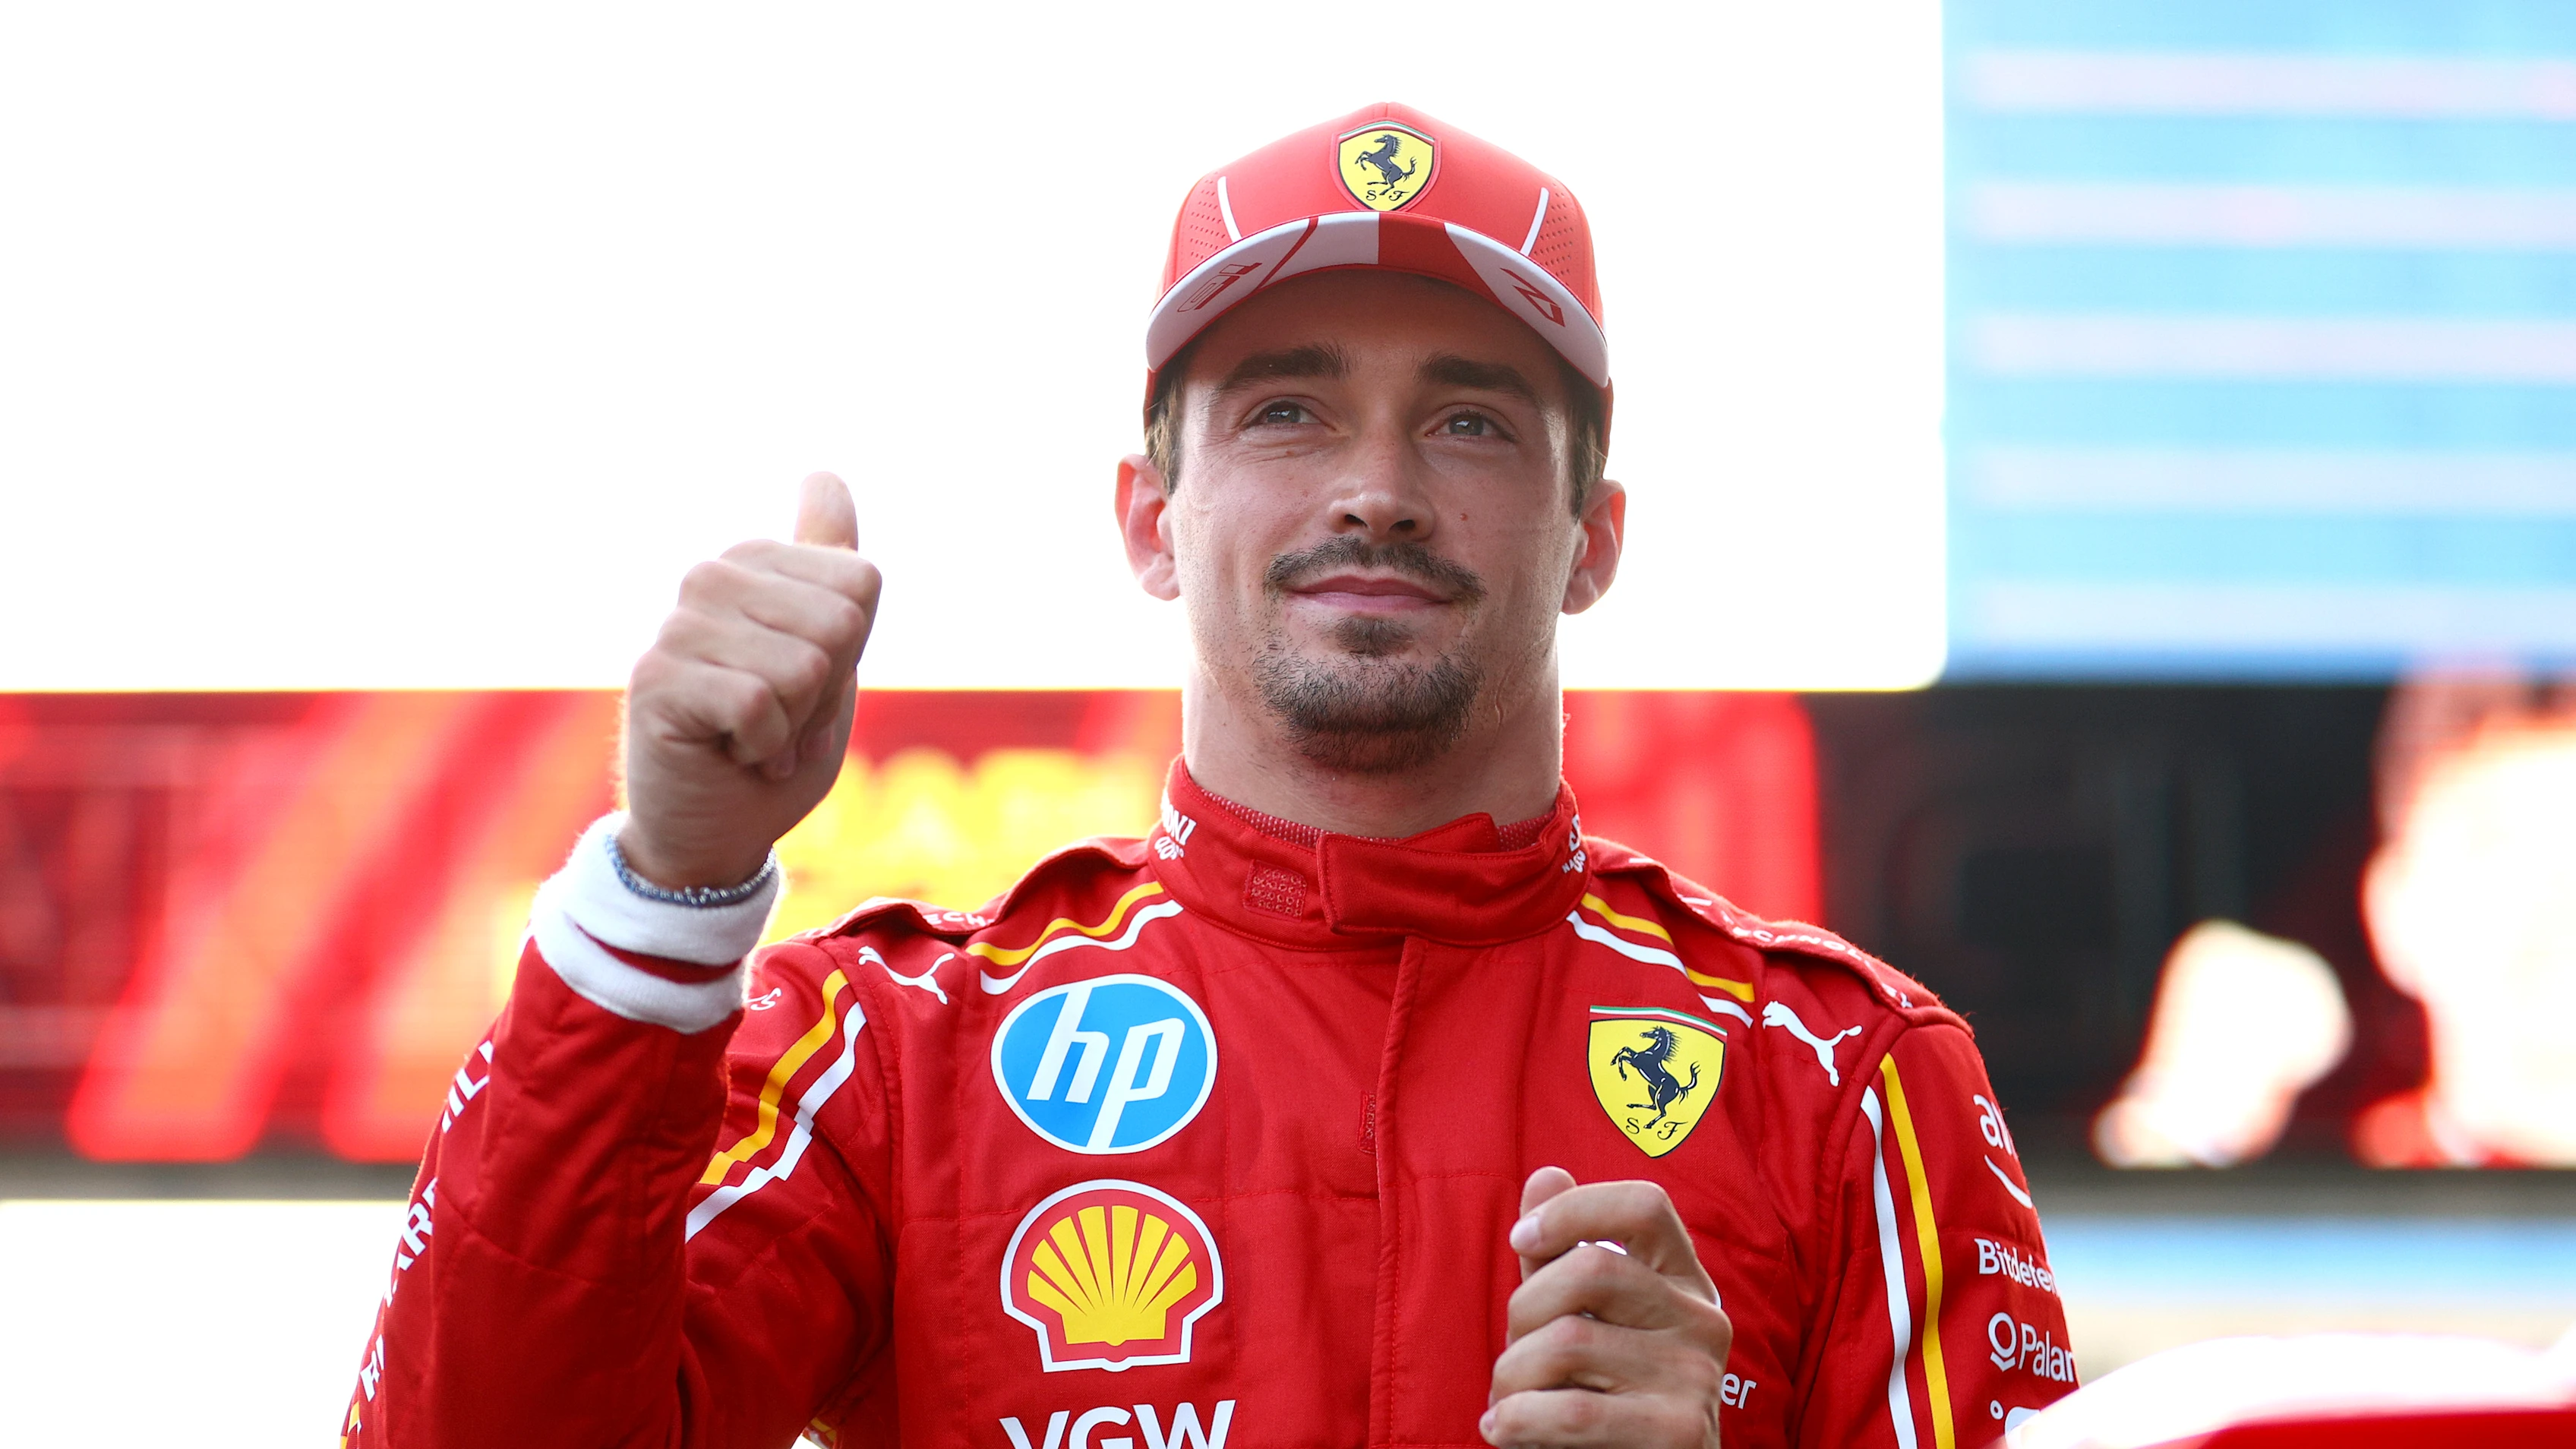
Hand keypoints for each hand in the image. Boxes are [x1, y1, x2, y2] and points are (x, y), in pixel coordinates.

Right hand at [619, 472, 880, 887]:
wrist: (717, 831)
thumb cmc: (778, 744)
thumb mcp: (828, 653)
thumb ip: (830, 565)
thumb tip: (824, 471)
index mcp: (757, 560)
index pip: (862, 584)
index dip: (853, 655)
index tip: (811, 688)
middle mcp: (712, 577)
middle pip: (841, 621)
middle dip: (827, 693)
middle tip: (781, 721)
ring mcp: (677, 623)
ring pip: (803, 665)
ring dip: (794, 725)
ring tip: (754, 738)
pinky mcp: (655, 676)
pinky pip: (758, 703)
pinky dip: (763, 748)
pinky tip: (729, 754)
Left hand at [1484, 1167, 1731, 1448]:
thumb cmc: (1602, 1395)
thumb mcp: (1582, 1320)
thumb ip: (1562, 1257)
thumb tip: (1546, 1175)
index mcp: (1685, 1282)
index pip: (1645, 1205)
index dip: (1575, 1209)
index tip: (1521, 1239)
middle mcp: (1702, 1320)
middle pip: (1590, 1269)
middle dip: (1522, 1311)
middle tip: (1512, 1353)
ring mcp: (1697, 1376)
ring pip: (1567, 1341)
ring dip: (1512, 1377)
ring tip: (1509, 1402)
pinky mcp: (1680, 1431)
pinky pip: (1572, 1410)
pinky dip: (1518, 1419)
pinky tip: (1504, 1429)